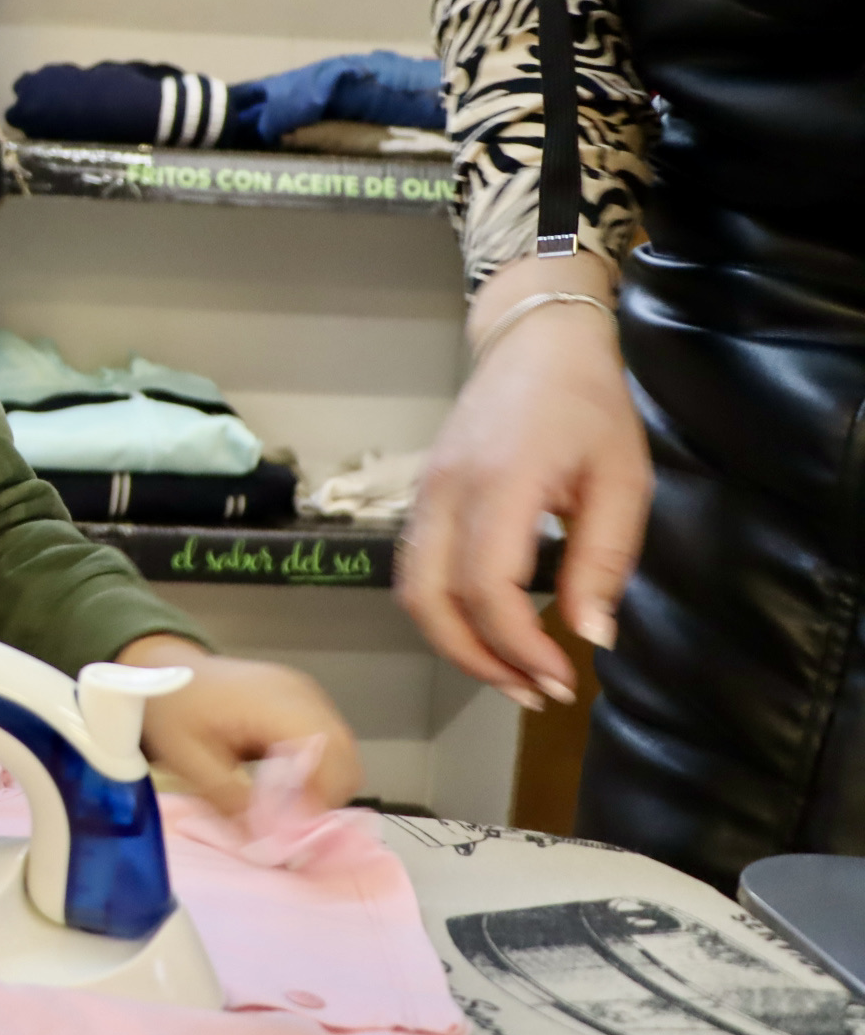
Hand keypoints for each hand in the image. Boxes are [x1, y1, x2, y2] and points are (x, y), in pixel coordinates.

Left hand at [117, 635, 362, 817]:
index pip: (325, 751)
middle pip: (343, 753)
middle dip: (327, 796)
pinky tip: (284, 779)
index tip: (297, 830)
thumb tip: (269, 842)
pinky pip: (329, 739)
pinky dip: (319, 766)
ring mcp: (306, 692)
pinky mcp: (305, 698)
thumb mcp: (188, 760)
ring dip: (325, 782)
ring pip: (343, 749)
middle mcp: (299, 692)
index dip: (321, 796)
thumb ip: (230, 801)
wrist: (165, 668)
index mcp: (270, 702)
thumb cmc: (172, 709)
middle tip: (292, 824)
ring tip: (285, 804)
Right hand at [399, 254, 650, 708]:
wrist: (534, 343)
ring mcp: (424, 494)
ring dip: (456, 643)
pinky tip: (486, 628)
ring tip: (509, 670)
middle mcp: (447, 492)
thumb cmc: (589, 408)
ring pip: (413, 591)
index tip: (565, 677)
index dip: (521, 646)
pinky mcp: (421, 498)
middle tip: (533, 691)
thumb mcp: (622, 481)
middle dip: (480, 660)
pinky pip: (415, 570)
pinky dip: (444, 612)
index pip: (488, 587)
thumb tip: (590, 636)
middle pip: (432, 600)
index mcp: (502, 483)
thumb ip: (602, 560)